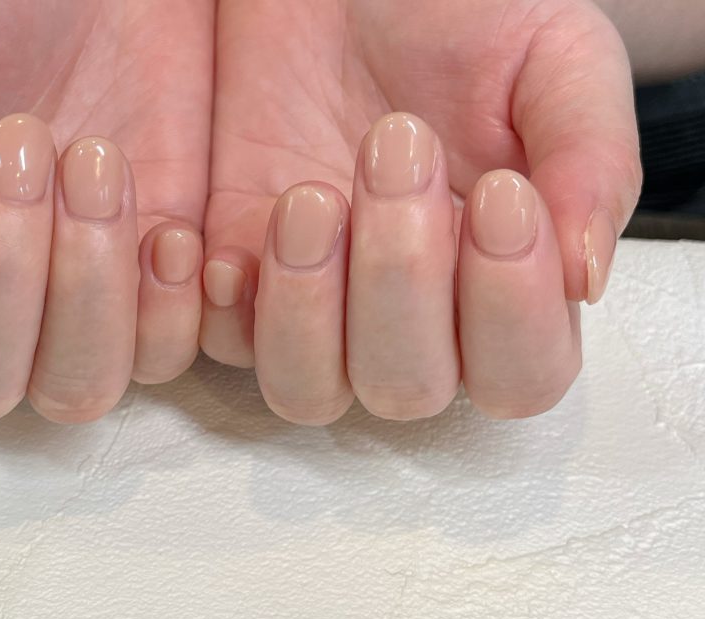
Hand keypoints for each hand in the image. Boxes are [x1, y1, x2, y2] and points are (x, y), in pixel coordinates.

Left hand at [202, 0, 642, 422]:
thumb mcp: (551, 59)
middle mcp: (408, 320)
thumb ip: (589, 160)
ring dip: (307, 308)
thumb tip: (583, 277)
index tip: (499, 198)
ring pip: (306, 390)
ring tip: (312, 196)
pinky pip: (221, 342)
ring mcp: (318, 311)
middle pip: (405, 390)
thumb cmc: (450, 14)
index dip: (509, 316)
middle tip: (397, 150)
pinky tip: (237, 239)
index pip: (519, 375)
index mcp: (501, 286)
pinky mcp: (239, 283)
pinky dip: (227, 303)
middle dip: (400, 281)